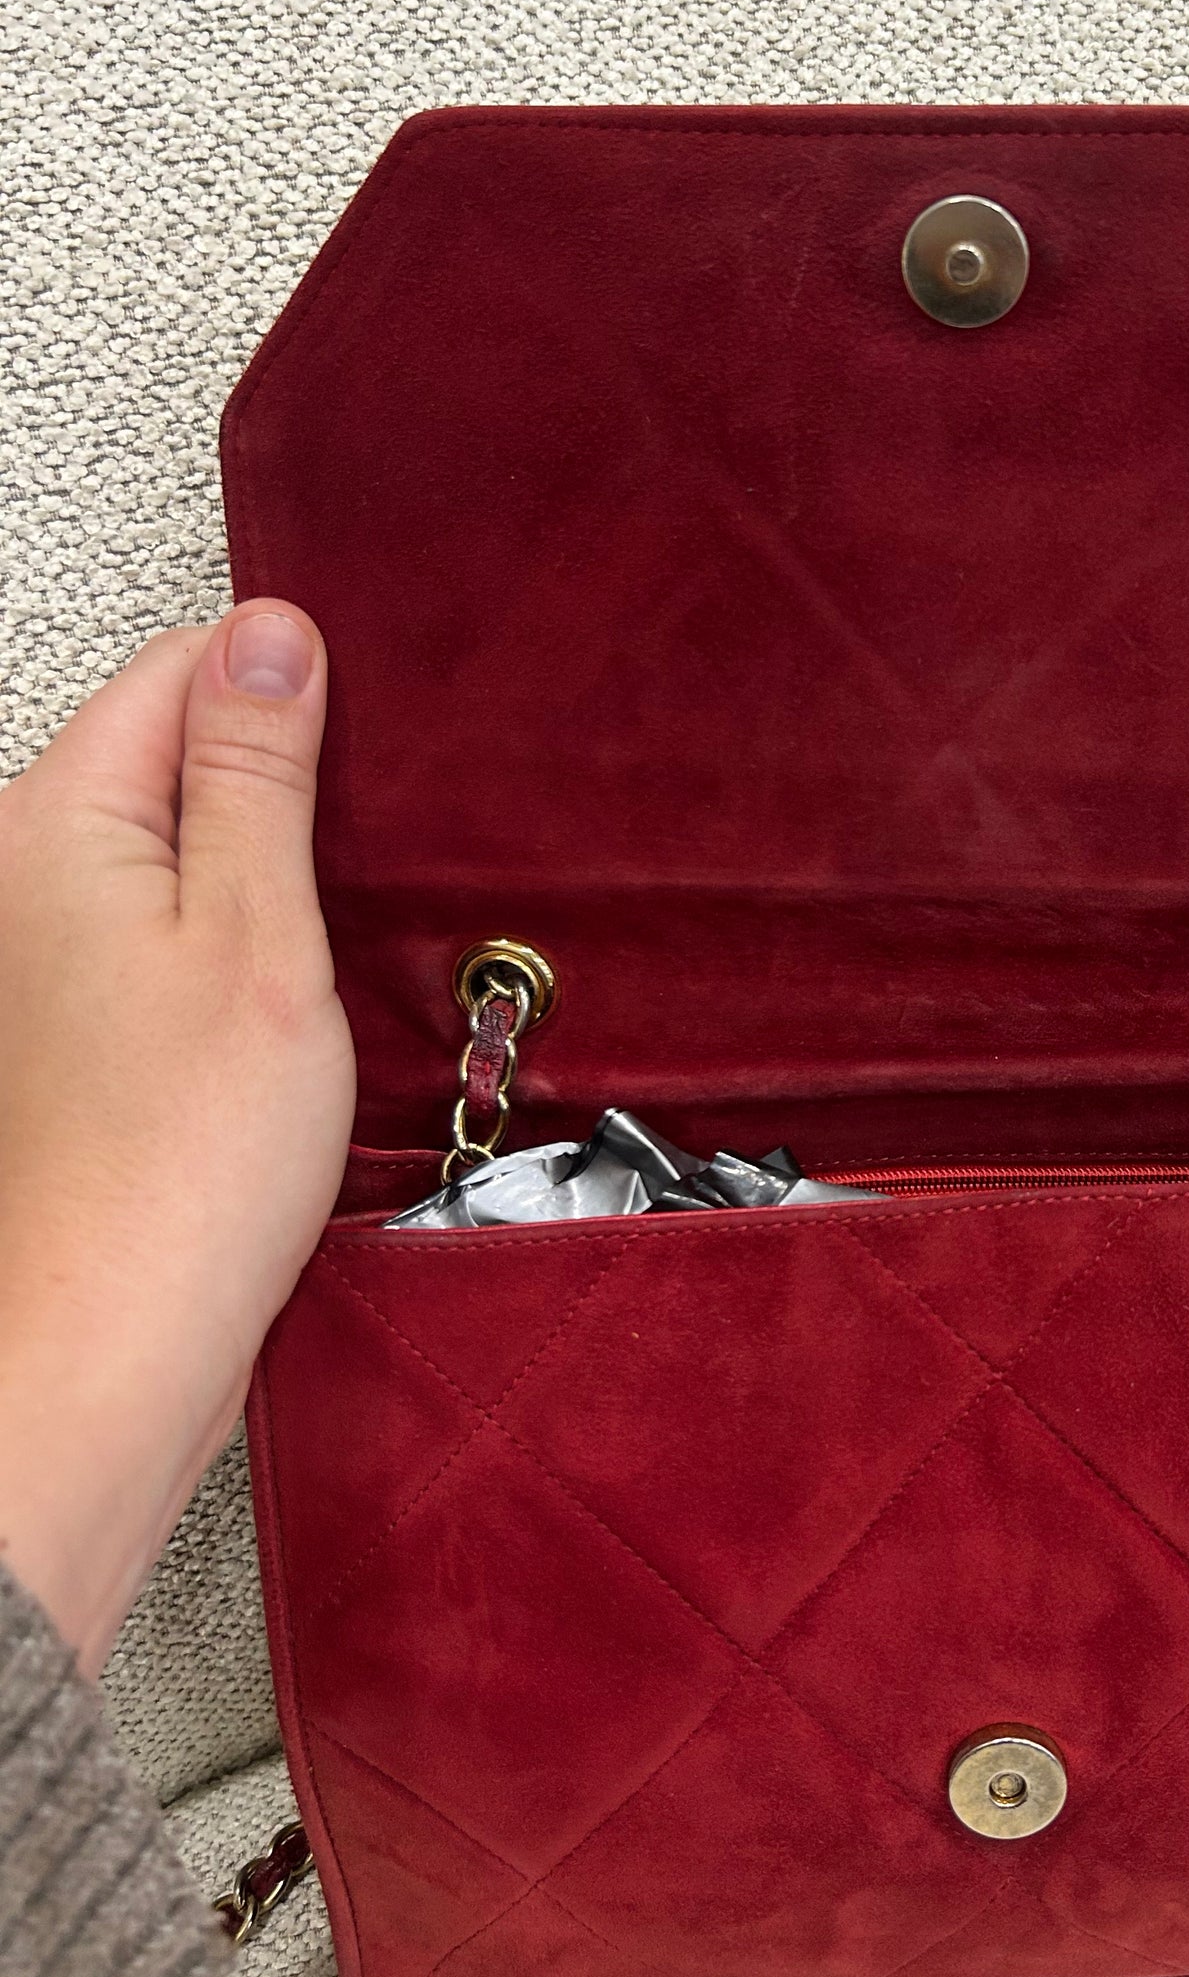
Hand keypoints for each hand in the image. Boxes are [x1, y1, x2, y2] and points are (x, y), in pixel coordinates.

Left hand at [0, 605, 353, 1673]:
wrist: (112, 1345)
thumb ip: (260, 770)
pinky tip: (282, 1011)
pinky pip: (168, 932)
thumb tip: (272, 631)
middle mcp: (19, 878)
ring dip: (263, 878)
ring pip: (177, 849)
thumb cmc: (180, 1166)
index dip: (289, 694)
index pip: (180, 671)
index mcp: (53, 826)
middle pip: (171, 755)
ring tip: (320, 954)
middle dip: (279, 790)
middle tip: (358, 871)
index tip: (365, 764)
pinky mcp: (77, 1031)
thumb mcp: (259, 930)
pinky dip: (235, 949)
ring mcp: (41, 959)